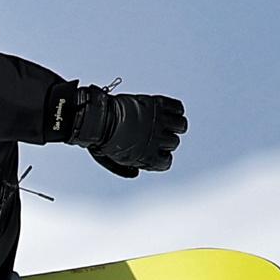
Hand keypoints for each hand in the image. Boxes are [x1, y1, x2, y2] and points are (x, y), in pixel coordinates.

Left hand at [54, 84, 188, 177]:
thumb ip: (125, 169)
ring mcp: (157, 121)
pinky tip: (169, 111)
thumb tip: (136, 173)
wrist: (98, 118)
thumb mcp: (113, 160)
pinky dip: (176, 109)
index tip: (153, 151)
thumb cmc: (102, 139)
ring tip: (167, 122)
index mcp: (148, 157)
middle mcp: (157, 139)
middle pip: (174, 142)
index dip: (160, 157)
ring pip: (181, 125)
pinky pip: (177, 107)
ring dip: (175, 125)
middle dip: (165, 140)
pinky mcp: (156, 105)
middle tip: (156, 134)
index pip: (166, 162)